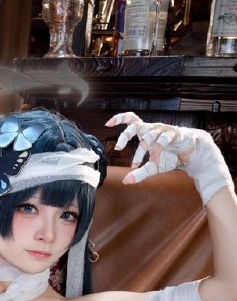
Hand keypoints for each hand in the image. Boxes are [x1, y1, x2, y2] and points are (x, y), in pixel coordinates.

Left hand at [106, 112, 232, 204]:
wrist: (191, 154)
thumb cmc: (170, 157)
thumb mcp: (153, 168)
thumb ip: (139, 174)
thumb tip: (125, 181)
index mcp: (146, 134)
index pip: (131, 120)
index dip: (119, 118)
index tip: (107, 124)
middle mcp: (153, 130)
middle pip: (135, 125)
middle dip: (125, 136)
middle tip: (118, 148)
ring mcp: (164, 131)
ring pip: (148, 135)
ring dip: (140, 151)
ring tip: (138, 163)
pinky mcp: (175, 133)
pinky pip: (165, 136)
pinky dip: (160, 144)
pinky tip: (158, 152)